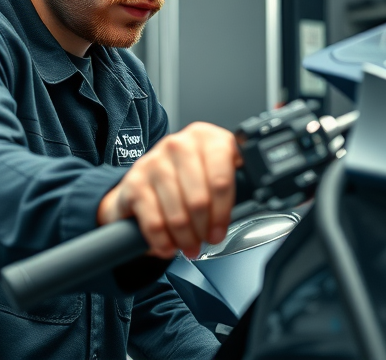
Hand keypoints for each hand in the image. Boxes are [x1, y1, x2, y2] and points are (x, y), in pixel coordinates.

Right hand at [97, 122, 240, 258]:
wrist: (146, 180)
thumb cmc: (187, 179)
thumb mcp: (213, 173)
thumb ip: (233, 183)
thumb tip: (251, 205)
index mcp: (207, 138)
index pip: (221, 179)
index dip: (223, 212)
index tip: (220, 231)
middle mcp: (179, 144)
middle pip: (199, 198)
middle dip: (204, 228)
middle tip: (205, 241)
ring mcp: (154, 161)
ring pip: (176, 212)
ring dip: (185, 237)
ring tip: (189, 246)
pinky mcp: (134, 181)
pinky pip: (153, 220)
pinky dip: (161, 240)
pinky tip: (167, 246)